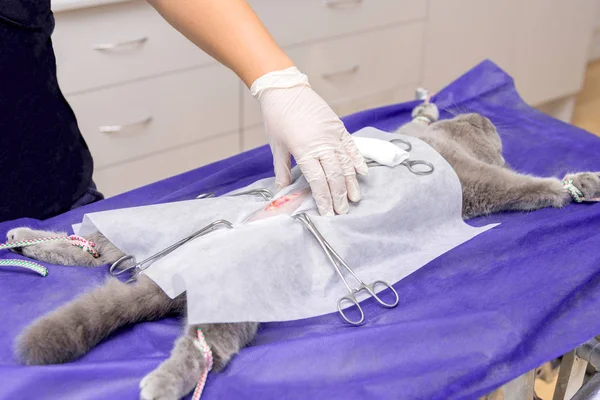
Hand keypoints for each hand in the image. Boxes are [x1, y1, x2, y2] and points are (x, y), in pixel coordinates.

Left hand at [252, 67, 367, 215]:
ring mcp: (332, 134)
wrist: (284, 89)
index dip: (323, 199)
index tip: (327, 213)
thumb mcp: (276, 147)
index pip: (318, 181)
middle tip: (342, 211)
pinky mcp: (338, 126)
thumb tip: (281, 192)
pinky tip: (362, 172)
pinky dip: (357, 159)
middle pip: (334, 175)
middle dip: (339, 196)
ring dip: (351, 182)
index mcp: (304, 150)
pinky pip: (351, 146)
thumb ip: (282, 171)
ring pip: (346, 163)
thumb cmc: (276, 118)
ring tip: (354, 198)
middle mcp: (321, 144)